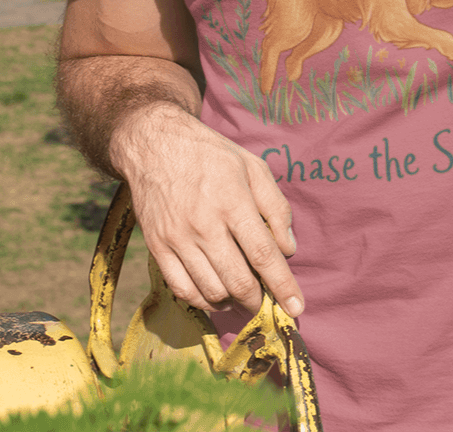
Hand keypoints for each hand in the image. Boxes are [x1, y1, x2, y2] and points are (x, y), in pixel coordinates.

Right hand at [111, 101, 302, 318]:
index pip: (263, 254)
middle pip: (238, 281)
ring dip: (233, 302)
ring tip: (242, 295)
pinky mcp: (157, 248)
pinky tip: (216, 296)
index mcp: (233, 201)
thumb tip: (288, 249)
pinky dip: (204, 301)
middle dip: (258, 300)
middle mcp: (205, 224)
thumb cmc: (211, 154)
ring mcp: (178, 238)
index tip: (297, 308)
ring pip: (212, 291)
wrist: (155, 145)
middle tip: (266, 301)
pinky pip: (183, 290)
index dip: (282, 285)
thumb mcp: (252, 166)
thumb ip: (276, 207)